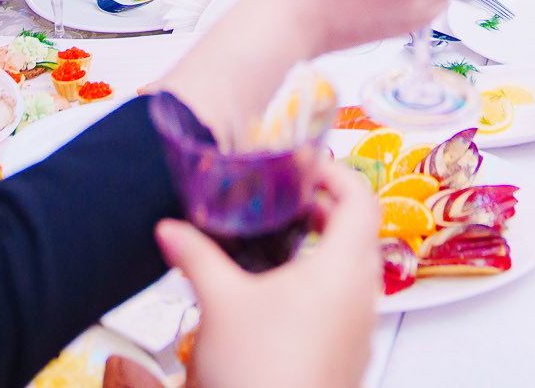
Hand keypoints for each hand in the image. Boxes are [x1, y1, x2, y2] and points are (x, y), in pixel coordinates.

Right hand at [156, 158, 378, 387]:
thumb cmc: (261, 373)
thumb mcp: (220, 302)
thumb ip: (196, 257)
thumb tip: (172, 230)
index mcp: (343, 268)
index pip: (361, 198)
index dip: (336, 174)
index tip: (307, 168)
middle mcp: (363, 298)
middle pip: (360, 235)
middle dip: (325, 213)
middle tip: (290, 205)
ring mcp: (360, 333)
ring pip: (356, 276)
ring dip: (325, 254)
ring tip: (282, 252)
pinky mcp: (350, 361)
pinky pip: (346, 312)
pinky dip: (323, 293)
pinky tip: (280, 306)